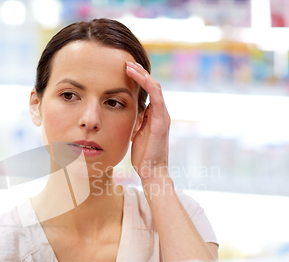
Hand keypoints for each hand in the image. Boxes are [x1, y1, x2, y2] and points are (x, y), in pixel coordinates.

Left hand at [126, 61, 170, 180]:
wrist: (152, 172)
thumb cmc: (143, 156)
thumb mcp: (136, 134)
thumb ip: (136, 122)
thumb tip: (127, 113)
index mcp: (154, 116)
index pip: (148, 91)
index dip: (138, 79)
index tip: (125, 69)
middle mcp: (161, 113)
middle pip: (153, 85)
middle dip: (140, 72)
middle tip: (126, 62)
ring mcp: (163, 116)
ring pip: (155, 87)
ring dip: (142, 74)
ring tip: (129, 65)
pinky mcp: (161, 121)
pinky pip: (157, 97)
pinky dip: (148, 84)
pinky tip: (138, 76)